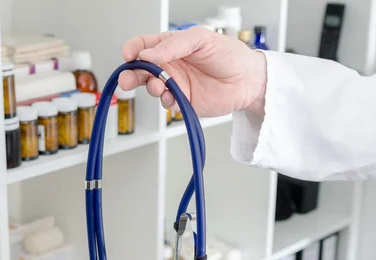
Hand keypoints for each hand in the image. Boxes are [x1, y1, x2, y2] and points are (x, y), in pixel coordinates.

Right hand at [119, 26, 266, 117]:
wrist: (248, 80)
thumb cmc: (230, 55)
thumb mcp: (201, 39)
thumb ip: (174, 45)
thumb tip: (148, 53)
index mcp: (172, 46)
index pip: (144, 45)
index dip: (133, 49)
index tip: (129, 55)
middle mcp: (171, 65)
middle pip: (141, 69)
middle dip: (131, 74)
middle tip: (127, 80)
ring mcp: (176, 84)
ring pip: (151, 87)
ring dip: (150, 88)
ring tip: (160, 87)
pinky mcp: (184, 101)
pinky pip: (167, 103)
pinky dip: (166, 102)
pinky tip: (173, 98)